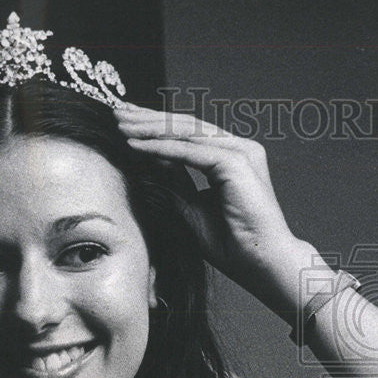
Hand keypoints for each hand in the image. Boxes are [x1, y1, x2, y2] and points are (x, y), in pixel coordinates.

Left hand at [115, 104, 312, 316]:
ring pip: (187, 132)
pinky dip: (161, 147)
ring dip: (150, 128)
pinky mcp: (236, 162)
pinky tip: (136, 146)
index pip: (189, 134)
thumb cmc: (234, 245)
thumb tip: (148, 160)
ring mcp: (241, 153)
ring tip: (120, 126)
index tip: (125, 123)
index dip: (155, 127)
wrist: (261, 264)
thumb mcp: (192, 208)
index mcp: (233, 158)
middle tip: (116, 112)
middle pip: (187, 126)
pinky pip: (190, 150)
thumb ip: (175, 182)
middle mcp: (240, 149)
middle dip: (148, 119)